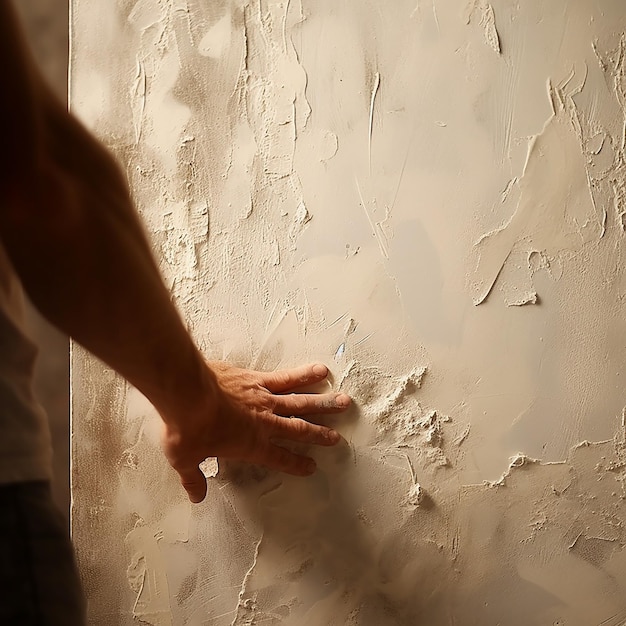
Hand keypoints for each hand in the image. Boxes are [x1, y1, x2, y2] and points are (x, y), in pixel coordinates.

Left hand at [161, 362, 350, 502]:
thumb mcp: (185, 459)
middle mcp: (264, 422)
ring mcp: (264, 398)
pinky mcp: (257, 378)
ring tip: (344, 402)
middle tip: (338, 439)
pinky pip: (286, 377)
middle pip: (298, 430)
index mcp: (251, 445)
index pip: (278, 458)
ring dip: (323, 403)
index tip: (311, 467)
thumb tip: (197, 496)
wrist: (186, 393)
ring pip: (300, 401)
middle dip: (319, 435)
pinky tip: (320, 370)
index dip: (296, 464)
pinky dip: (304, 374)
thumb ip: (194, 478)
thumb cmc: (187, 429)